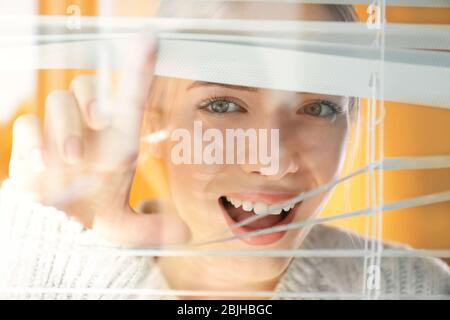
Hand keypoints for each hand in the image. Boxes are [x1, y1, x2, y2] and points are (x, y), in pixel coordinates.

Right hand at [8, 33, 188, 246]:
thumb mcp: (122, 230)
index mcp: (116, 142)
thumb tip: (184, 233)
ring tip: (68, 160)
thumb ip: (150, 229)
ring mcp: (57, 133)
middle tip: (97, 122)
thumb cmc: (90, 221)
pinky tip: (42, 166)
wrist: (51, 232)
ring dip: (65, 127)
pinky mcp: (28, 142)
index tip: (149, 40)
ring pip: (58, 100)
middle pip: (85, 86)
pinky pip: (28, 123)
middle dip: (88, 100)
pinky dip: (33, 140)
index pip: (130, 97)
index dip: (139, 68)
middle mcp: (88, 131)